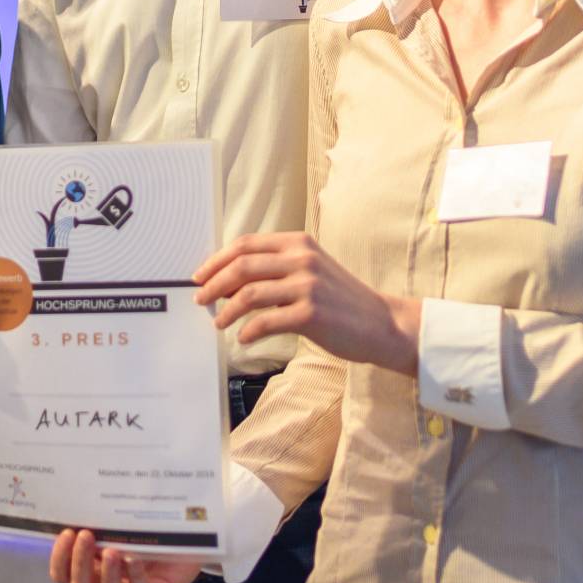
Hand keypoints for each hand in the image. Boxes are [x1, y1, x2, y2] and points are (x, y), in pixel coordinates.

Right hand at [49, 528, 200, 582]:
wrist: (188, 532)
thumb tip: (80, 499)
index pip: (63, 575)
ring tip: (111, 551)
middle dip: (79, 562)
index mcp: (93, 568)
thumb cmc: (150, 525)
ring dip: (105, 575)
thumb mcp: (120, 521)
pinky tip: (134, 557)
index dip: (59, 558)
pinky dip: (135, 575)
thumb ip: (101, 520)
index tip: (66, 532)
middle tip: (86, 534)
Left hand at [194, 232, 420, 374]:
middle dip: (214, 284)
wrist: (382, 324)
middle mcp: (302, 259)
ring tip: (219, 322)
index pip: (245, 244)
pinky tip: (243, 338)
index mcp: (298, 243)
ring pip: (248, 293)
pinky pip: (265, 321)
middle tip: (201, 299)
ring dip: (226, 310)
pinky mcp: (311, 314)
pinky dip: (248, 331)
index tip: (200, 275)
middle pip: (241, 266)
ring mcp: (307, 285)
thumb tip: (230, 283)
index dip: (217, 260)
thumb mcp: (311, 271)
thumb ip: (276, 269)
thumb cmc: (342, 301)